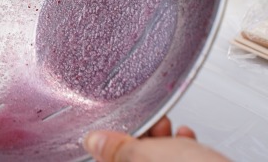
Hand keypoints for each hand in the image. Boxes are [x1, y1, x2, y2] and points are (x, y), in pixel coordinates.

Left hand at [84, 119, 229, 161]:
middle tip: (152, 123)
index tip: (122, 124)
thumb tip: (93, 141)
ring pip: (156, 160)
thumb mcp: (145, 156)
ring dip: (163, 140)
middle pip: (133, 158)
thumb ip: (116, 149)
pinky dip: (181, 150)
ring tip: (172, 128)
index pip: (109, 159)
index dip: (113, 140)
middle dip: (142, 136)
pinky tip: (187, 139)